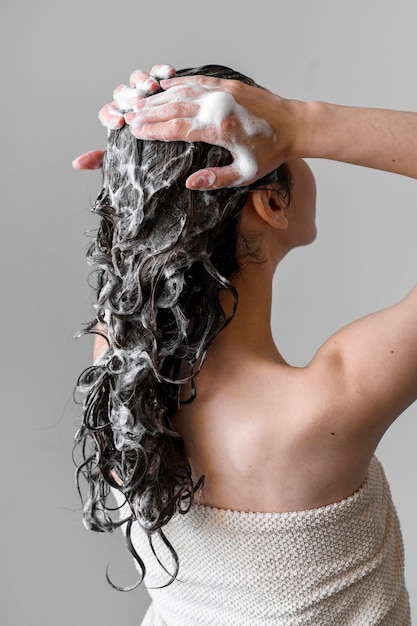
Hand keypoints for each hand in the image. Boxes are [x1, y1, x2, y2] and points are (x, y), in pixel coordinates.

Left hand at [72, 65, 175, 169]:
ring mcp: (142, 89)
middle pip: (121, 93)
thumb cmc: (148, 151)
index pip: (107, 113)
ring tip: (152, 88)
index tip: (119, 123)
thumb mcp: (126, 158)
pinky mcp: (159, 81)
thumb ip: (102, 159)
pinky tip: (168, 75)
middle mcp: (127, 101)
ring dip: (143, 82)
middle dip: (128, 96)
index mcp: (117, 117)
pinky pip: (157, 72)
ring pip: (137, 80)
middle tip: (136, 101)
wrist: (175, 142)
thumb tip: (77, 163)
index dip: (111, 116)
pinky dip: (161, 71)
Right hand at [125, 76, 295, 188]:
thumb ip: (216, 179)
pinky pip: (199, 81)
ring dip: (160, 98)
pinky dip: (180, 83)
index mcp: (220, 130)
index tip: (136, 132)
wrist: (294, 126)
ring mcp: (224, 92)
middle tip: (129, 118)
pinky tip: (166, 86)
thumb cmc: (270, 153)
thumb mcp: (245, 174)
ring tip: (140, 103)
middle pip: (175, 108)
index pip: (178, 129)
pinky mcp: (230, 85)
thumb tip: (189, 183)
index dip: (154, 130)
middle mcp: (219, 107)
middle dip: (149, 113)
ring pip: (183, 92)